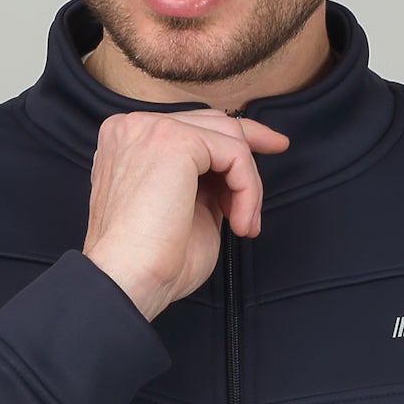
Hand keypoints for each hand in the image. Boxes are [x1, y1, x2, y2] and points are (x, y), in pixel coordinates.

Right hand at [82, 107, 290, 319]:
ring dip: (247, 185)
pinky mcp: (175, 140)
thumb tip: (231, 175)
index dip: (231, 141)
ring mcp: (152, 129)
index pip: (191, 128)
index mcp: (130, 143)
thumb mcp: (184, 210)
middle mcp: (134, 127)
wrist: (127, 281)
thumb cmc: (151, 262)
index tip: (268, 147)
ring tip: (243, 225)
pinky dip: (247, 190)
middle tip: (276, 159)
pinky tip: (240, 223)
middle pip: (211, 122)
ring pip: (228, 138)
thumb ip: (202, 183)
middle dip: (250, 146)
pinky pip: (234, 154)